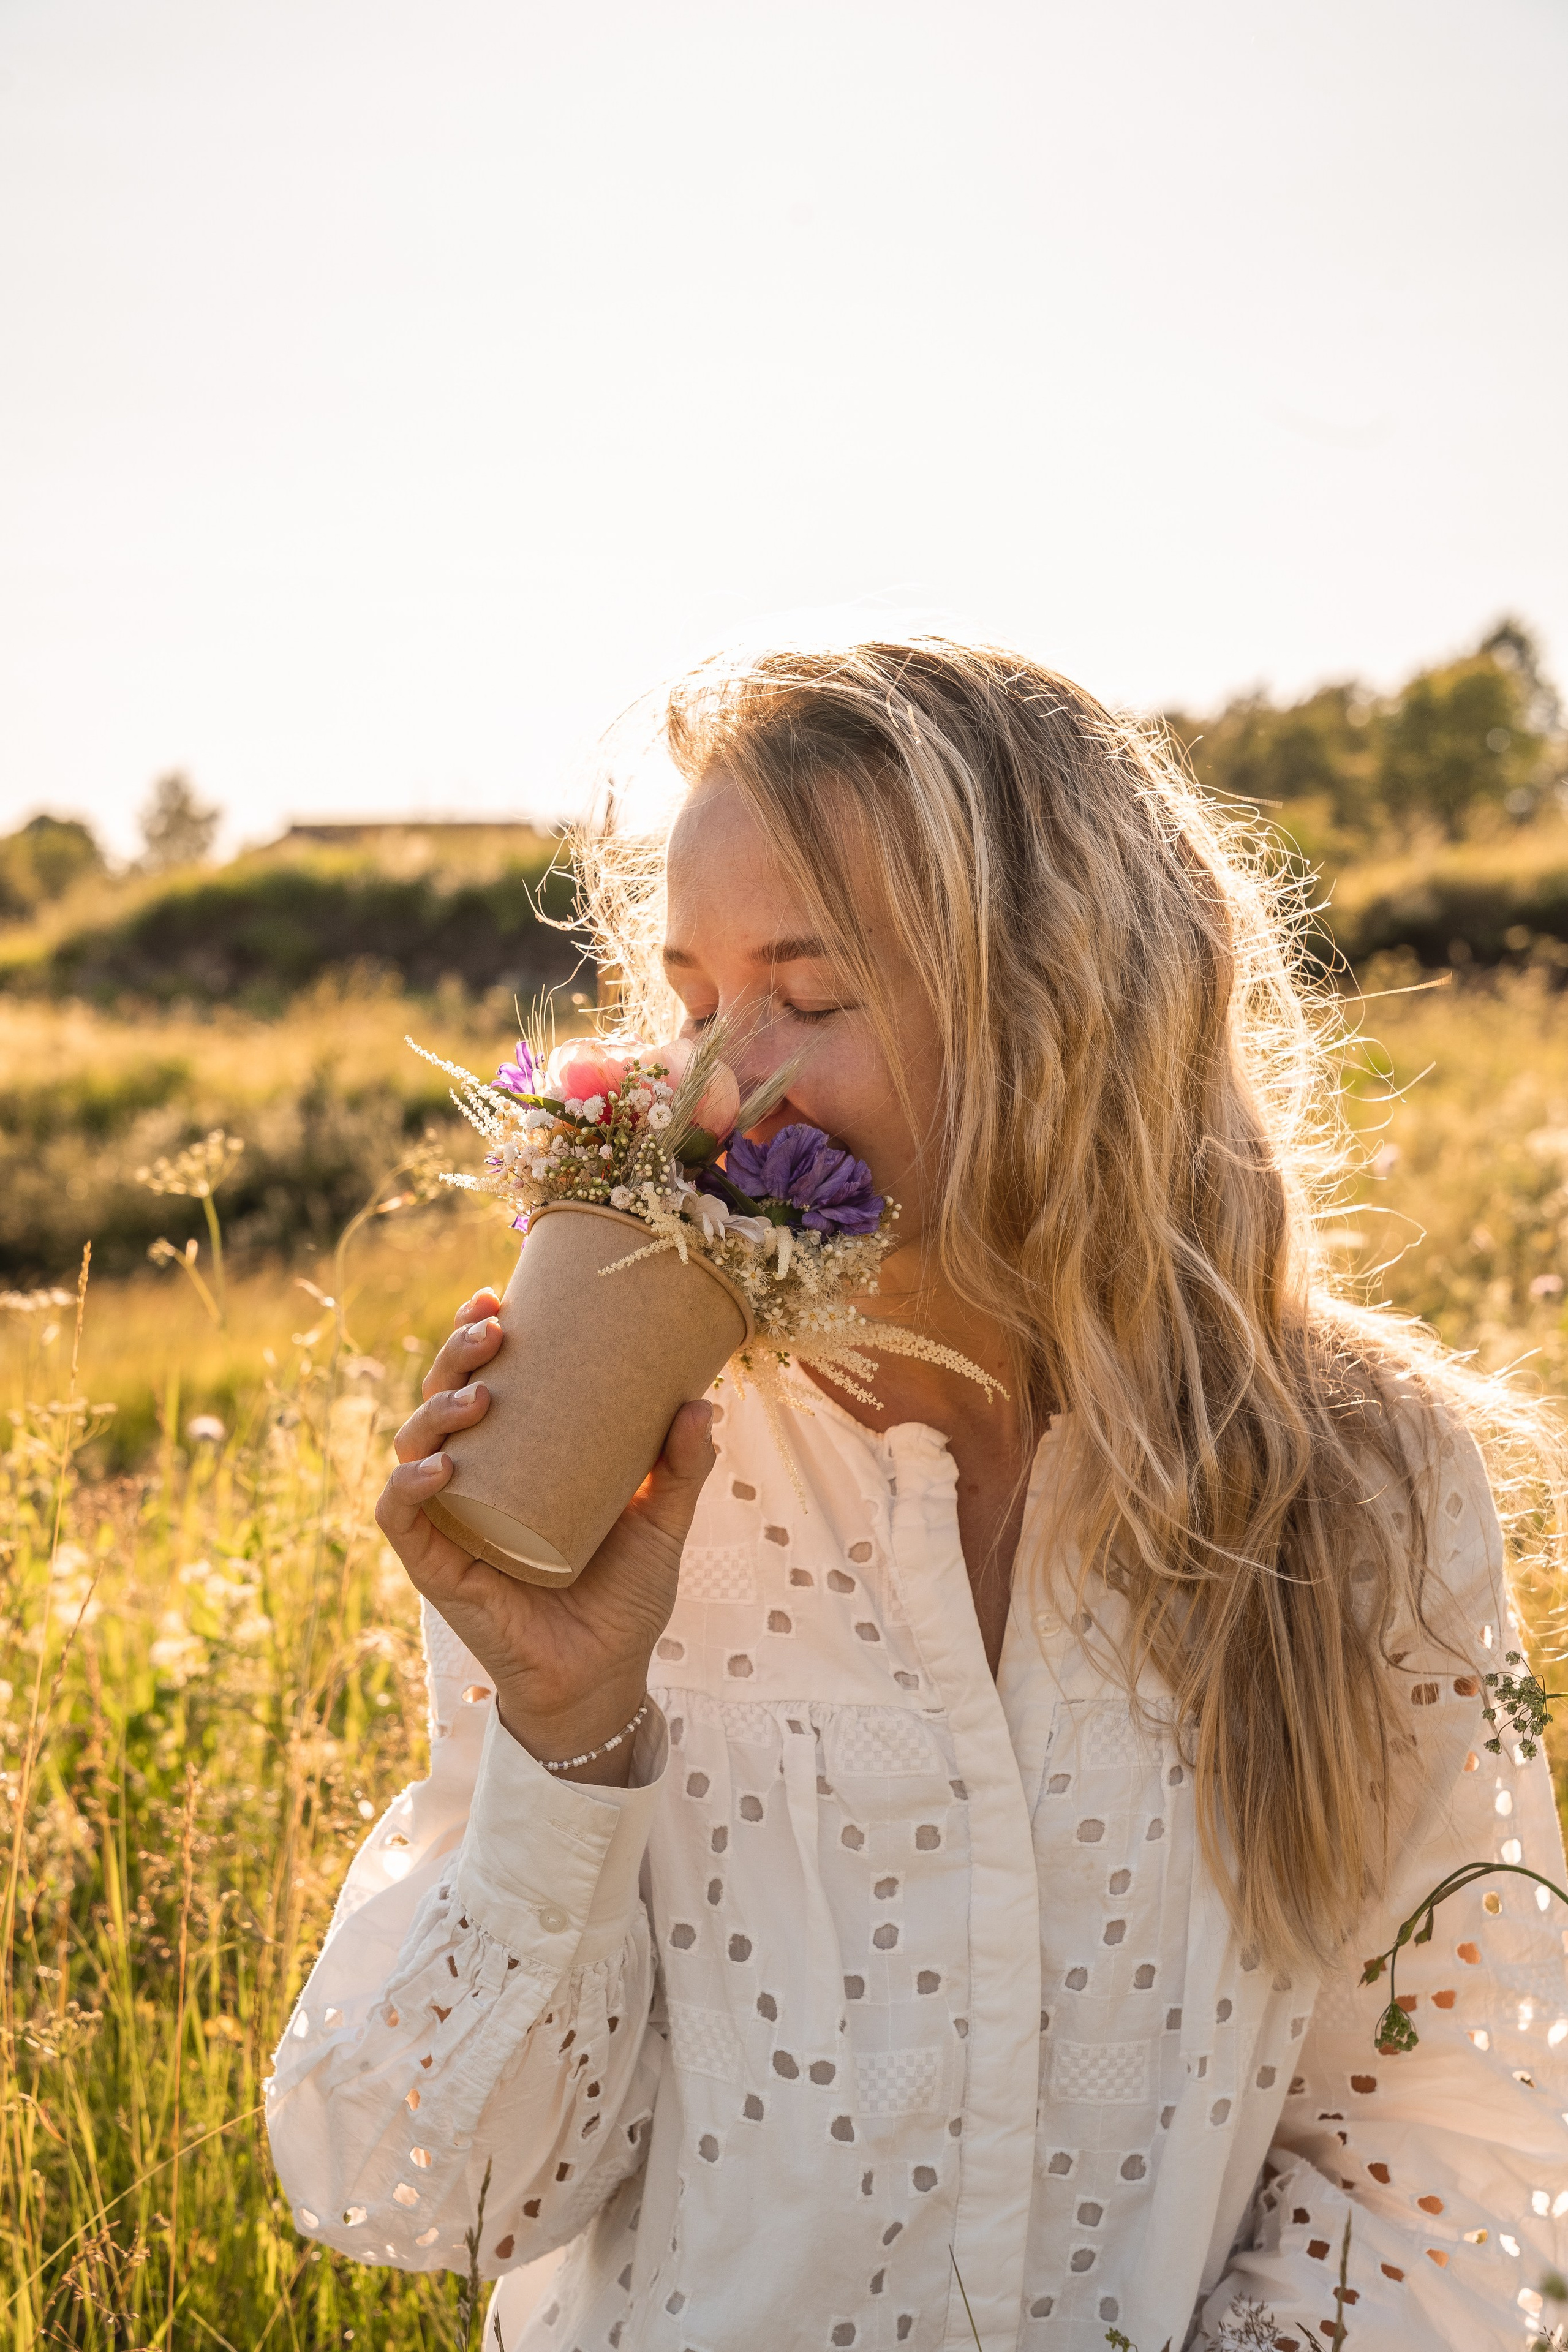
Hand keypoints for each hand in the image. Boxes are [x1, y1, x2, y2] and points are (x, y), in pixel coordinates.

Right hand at [375, 1287, 715, 1782]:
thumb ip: (681, 1468)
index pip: (481, 1380)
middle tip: (493, 1328)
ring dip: (435, 1410)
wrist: (605, 1678)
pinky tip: (441, 1470)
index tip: (497, 1294)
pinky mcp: (438, 1568)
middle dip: (455, 1354)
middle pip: (441, 1400)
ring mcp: (449, 1521)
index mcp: (517, 1455)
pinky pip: (402, 1519)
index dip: (474, 1333)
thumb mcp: (661, 1523)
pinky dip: (410, 1488)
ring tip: (479, 1395)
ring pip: (412, 1447)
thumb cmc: (624, 1597)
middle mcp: (473, 1480)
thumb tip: (699, 1403)